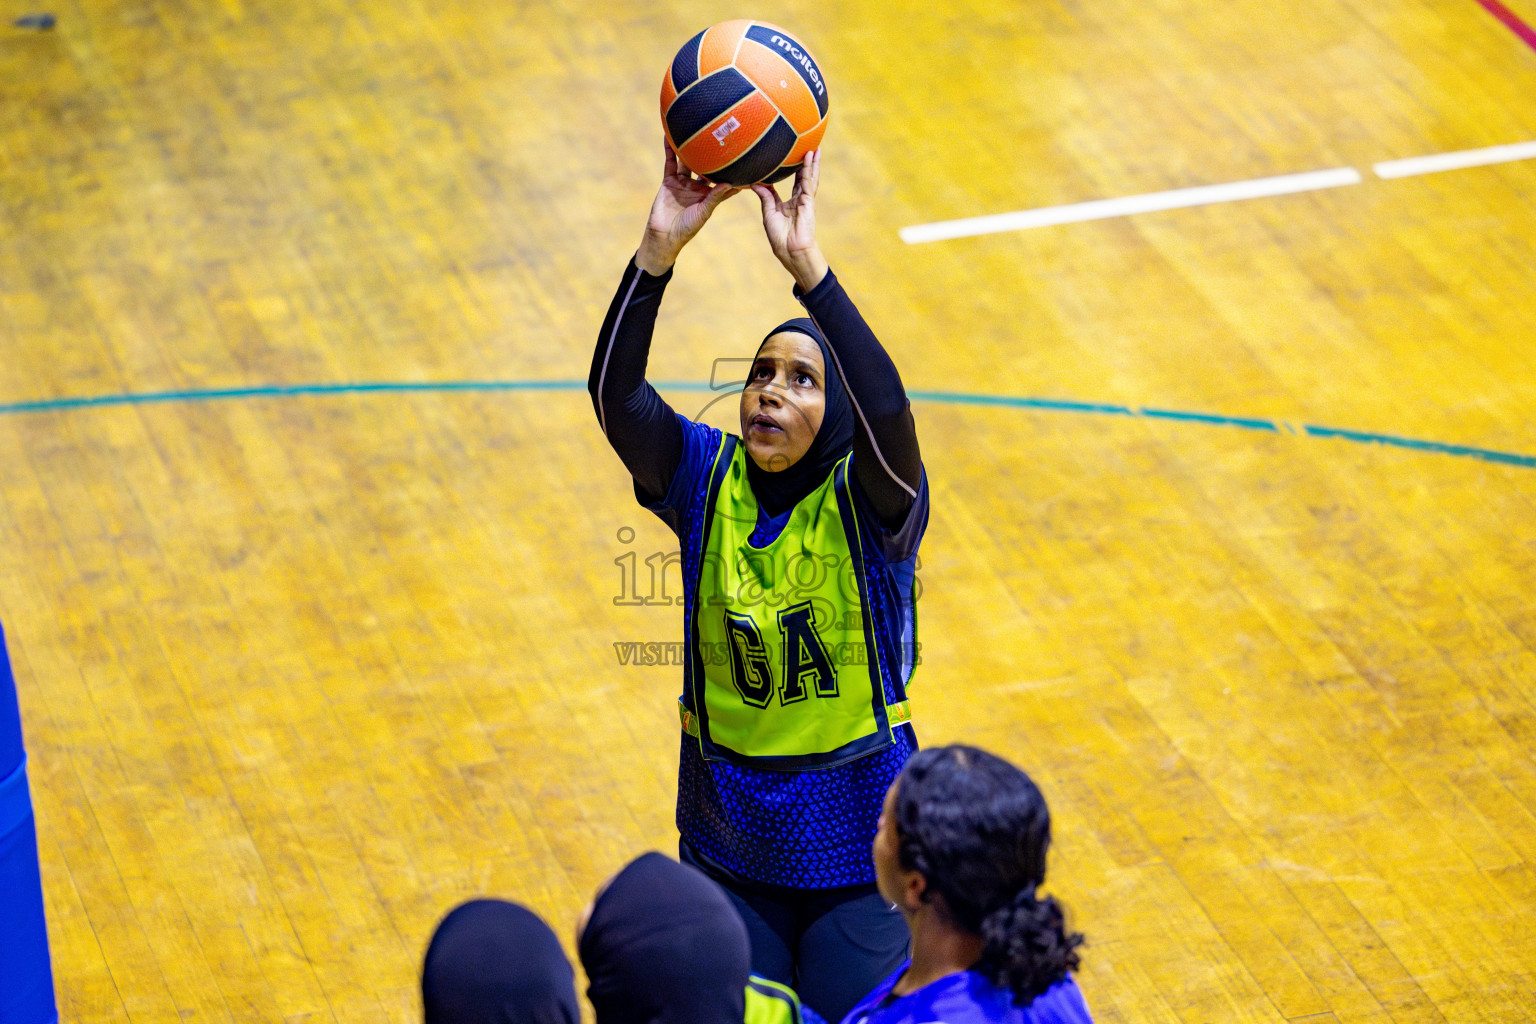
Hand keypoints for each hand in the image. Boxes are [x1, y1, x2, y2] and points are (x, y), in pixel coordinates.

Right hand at [635, 142, 740, 274]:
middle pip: (707, 166)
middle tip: (723, 135)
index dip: (735, 172)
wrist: (664, 235)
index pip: (725, 181)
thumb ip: (715, 197)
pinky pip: (670, 162)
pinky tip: (671, 137)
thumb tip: (730, 183)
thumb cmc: (687, 228)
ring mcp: (683, 182)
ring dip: (691, 147)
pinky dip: (670, 150)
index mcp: (710, 195)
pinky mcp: (669, 180)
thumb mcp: (704, 212)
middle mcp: (698, 186)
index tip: (746, 160)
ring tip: (697, 128)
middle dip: (714, 153)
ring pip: (688, 161)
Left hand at [751, 150, 827, 290]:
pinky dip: (808, 169)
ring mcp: (805, 200)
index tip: (786, 157)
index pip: (791, 183)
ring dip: (811, 162)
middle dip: (806, 163)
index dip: (790, 170)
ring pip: (809, 177)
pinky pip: (808, 182)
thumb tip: (755, 183)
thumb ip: (765, 197)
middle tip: (807, 147)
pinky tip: (810, 157)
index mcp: (789, 203)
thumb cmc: (779, 237)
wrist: (789, 250)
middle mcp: (799, 200)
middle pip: (803, 177)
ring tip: (814, 148)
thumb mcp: (768, 213)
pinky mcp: (809, 201)